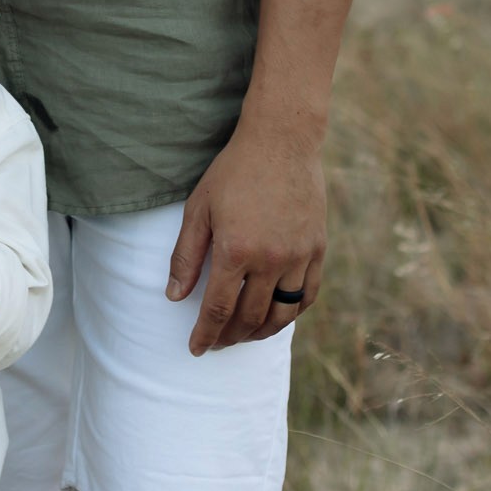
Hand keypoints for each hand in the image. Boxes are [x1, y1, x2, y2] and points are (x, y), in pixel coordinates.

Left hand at [166, 118, 326, 354]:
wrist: (281, 142)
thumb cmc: (233, 172)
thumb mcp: (199, 209)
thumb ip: (186, 255)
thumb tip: (174, 296)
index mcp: (236, 250)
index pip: (217, 309)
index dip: (205, 333)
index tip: (197, 349)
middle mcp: (270, 260)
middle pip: (249, 317)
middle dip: (230, 337)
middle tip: (217, 343)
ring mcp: (298, 256)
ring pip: (281, 314)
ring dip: (260, 332)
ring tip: (244, 335)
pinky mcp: (317, 249)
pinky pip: (306, 296)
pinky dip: (291, 313)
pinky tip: (277, 316)